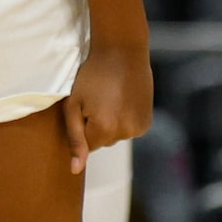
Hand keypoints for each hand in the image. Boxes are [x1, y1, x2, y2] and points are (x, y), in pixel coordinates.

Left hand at [61, 41, 151, 172]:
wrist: (122, 52)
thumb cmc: (92, 75)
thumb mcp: (74, 104)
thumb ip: (74, 138)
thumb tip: (75, 170)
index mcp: (104, 129)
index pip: (87, 146)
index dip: (83, 125)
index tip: (86, 106)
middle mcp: (125, 133)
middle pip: (102, 142)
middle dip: (97, 126)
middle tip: (98, 99)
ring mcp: (139, 128)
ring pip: (116, 136)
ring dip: (111, 123)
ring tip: (111, 97)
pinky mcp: (147, 123)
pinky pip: (129, 130)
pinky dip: (124, 120)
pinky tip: (123, 100)